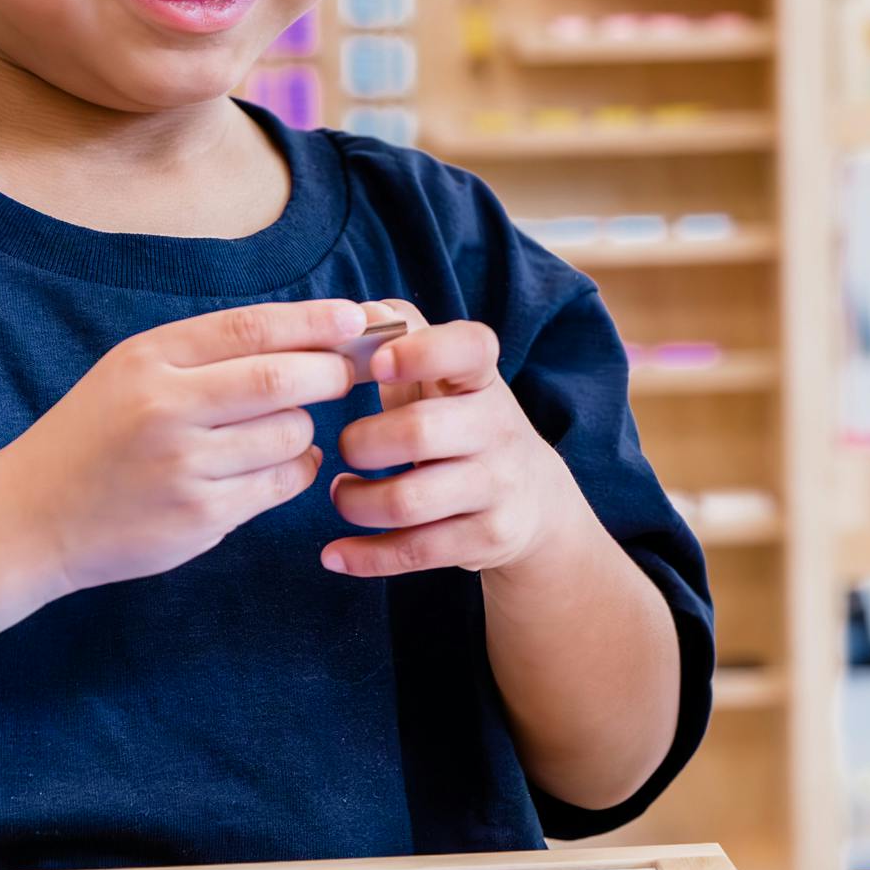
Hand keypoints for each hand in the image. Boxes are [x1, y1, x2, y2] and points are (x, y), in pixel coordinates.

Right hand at [0, 298, 363, 593]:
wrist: (31, 517)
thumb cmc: (95, 435)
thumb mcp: (132, 372)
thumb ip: (208, 352)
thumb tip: (311, 332)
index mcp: (148, 360)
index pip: (251, 327)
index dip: (314, 320)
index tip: (355, 318)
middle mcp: (165, 410)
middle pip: (283, 378)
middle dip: (330, 372)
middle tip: (344, 373)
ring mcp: (184, 468)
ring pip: (291, 434)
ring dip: (305, 428)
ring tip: (283, 427)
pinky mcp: (200, 518)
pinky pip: (281, 484)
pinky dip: (295, 469)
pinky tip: (272, 465)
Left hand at [323, 315, 590, 577]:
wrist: (535, 502)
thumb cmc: (462, 424)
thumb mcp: (446, 379)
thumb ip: (402, 338)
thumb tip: (358, 313)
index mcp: (483, 379)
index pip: (470, 348)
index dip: (422, 351)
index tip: (379, 363)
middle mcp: (498, 429)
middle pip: (419, 432)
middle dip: (362, 442)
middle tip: (346, 447)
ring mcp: (497, 487)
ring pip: (409, 501)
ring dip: (355, 502)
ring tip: (343, 494)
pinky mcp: (487, 538)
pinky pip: (414, 552)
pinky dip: (364, 557)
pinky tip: (334, 554)